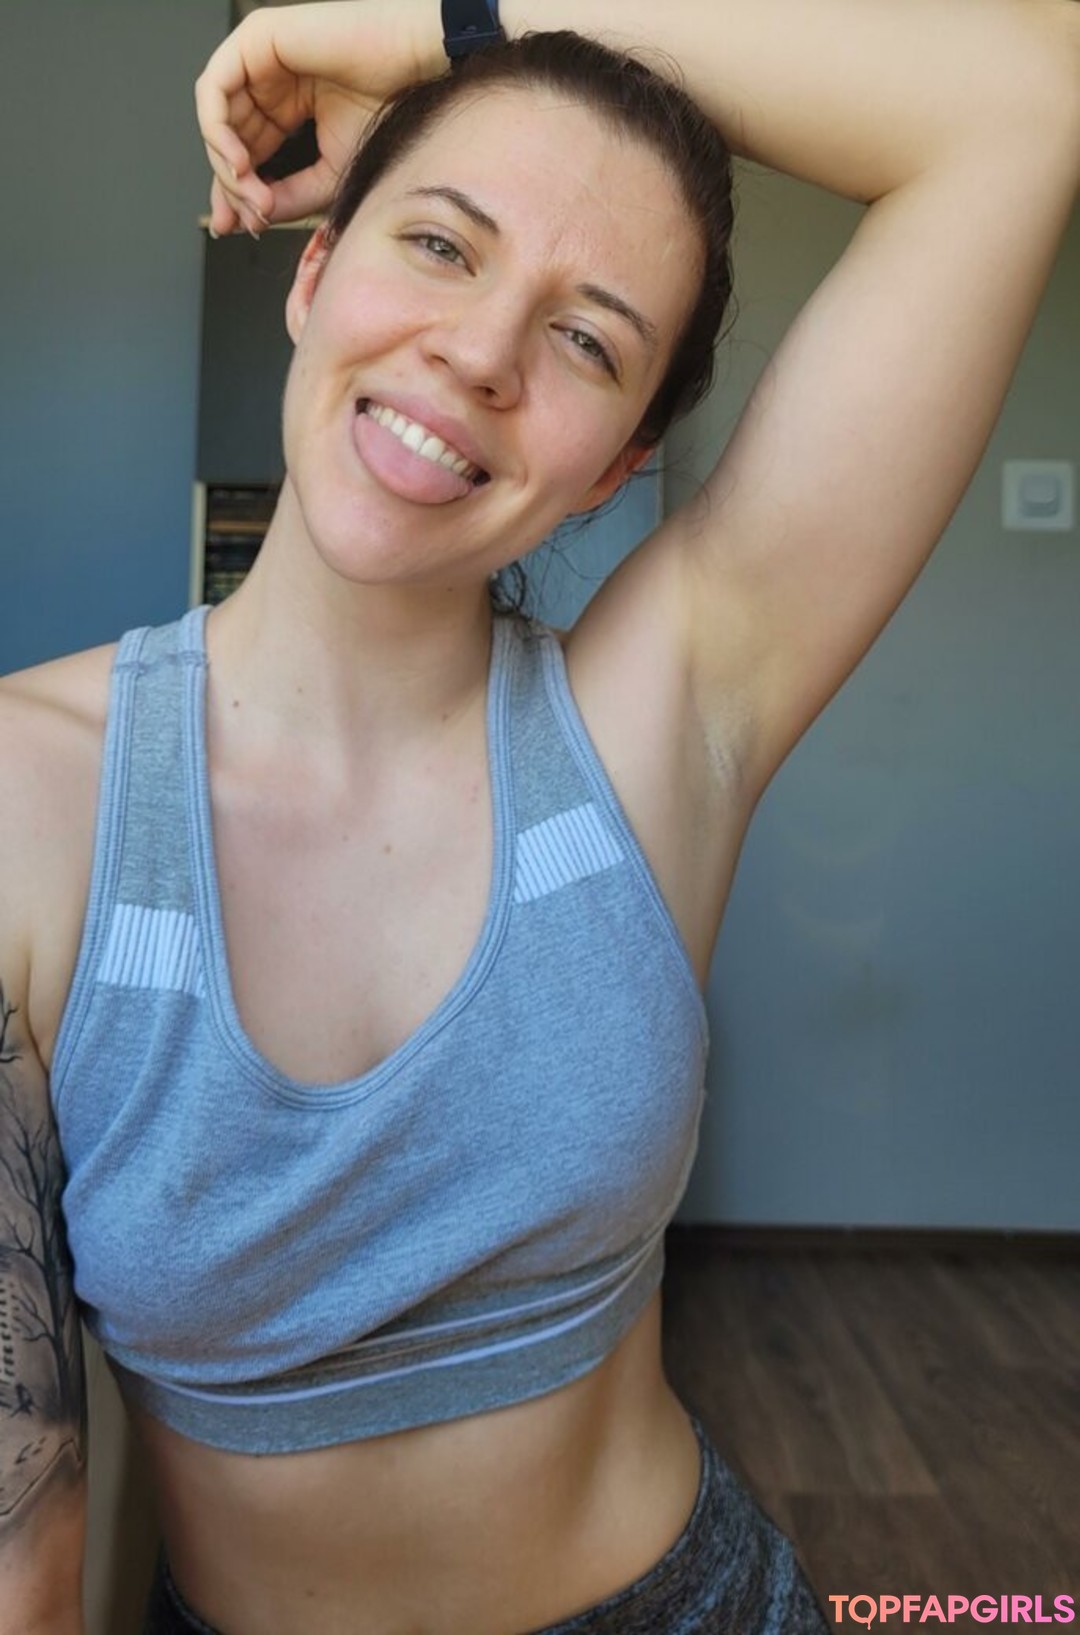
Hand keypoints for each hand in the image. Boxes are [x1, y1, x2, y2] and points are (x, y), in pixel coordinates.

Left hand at [195, 1, 441, 234]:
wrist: (414, 69)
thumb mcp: (329, 174)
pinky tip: (240, 164)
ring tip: (251, 196)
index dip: (236, 192)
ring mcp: (259, 58)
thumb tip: (253, 218)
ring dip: (225, 167)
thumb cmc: (388, 110)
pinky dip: (218, 132)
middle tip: (250, 218)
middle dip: (230, 186)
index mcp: (285, 106)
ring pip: (215, 119)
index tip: (238, 227)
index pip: (246, 151)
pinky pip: (213, 90)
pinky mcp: (254, 38)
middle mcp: (268, 82)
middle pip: (226, 139)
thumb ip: (290, 197)